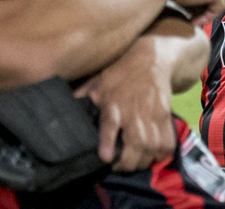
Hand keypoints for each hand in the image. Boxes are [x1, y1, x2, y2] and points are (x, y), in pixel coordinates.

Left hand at [74, 36, 174, 170]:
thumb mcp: (97, 81)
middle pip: (137, 143)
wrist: (152, 58)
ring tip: (133, 163)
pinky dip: (161, 154)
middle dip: (128, 162)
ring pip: (152, 147)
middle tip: (118, 166)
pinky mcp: (166, 116)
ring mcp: (152, 115)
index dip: (108, 142)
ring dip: (142, 160)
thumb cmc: (119, 71)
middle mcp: (134, 111)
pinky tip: (152, 155)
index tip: (105, 157)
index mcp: (113, 102)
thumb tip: (57, 109)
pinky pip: (167, 142)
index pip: (111, 124)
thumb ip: (81, 97)